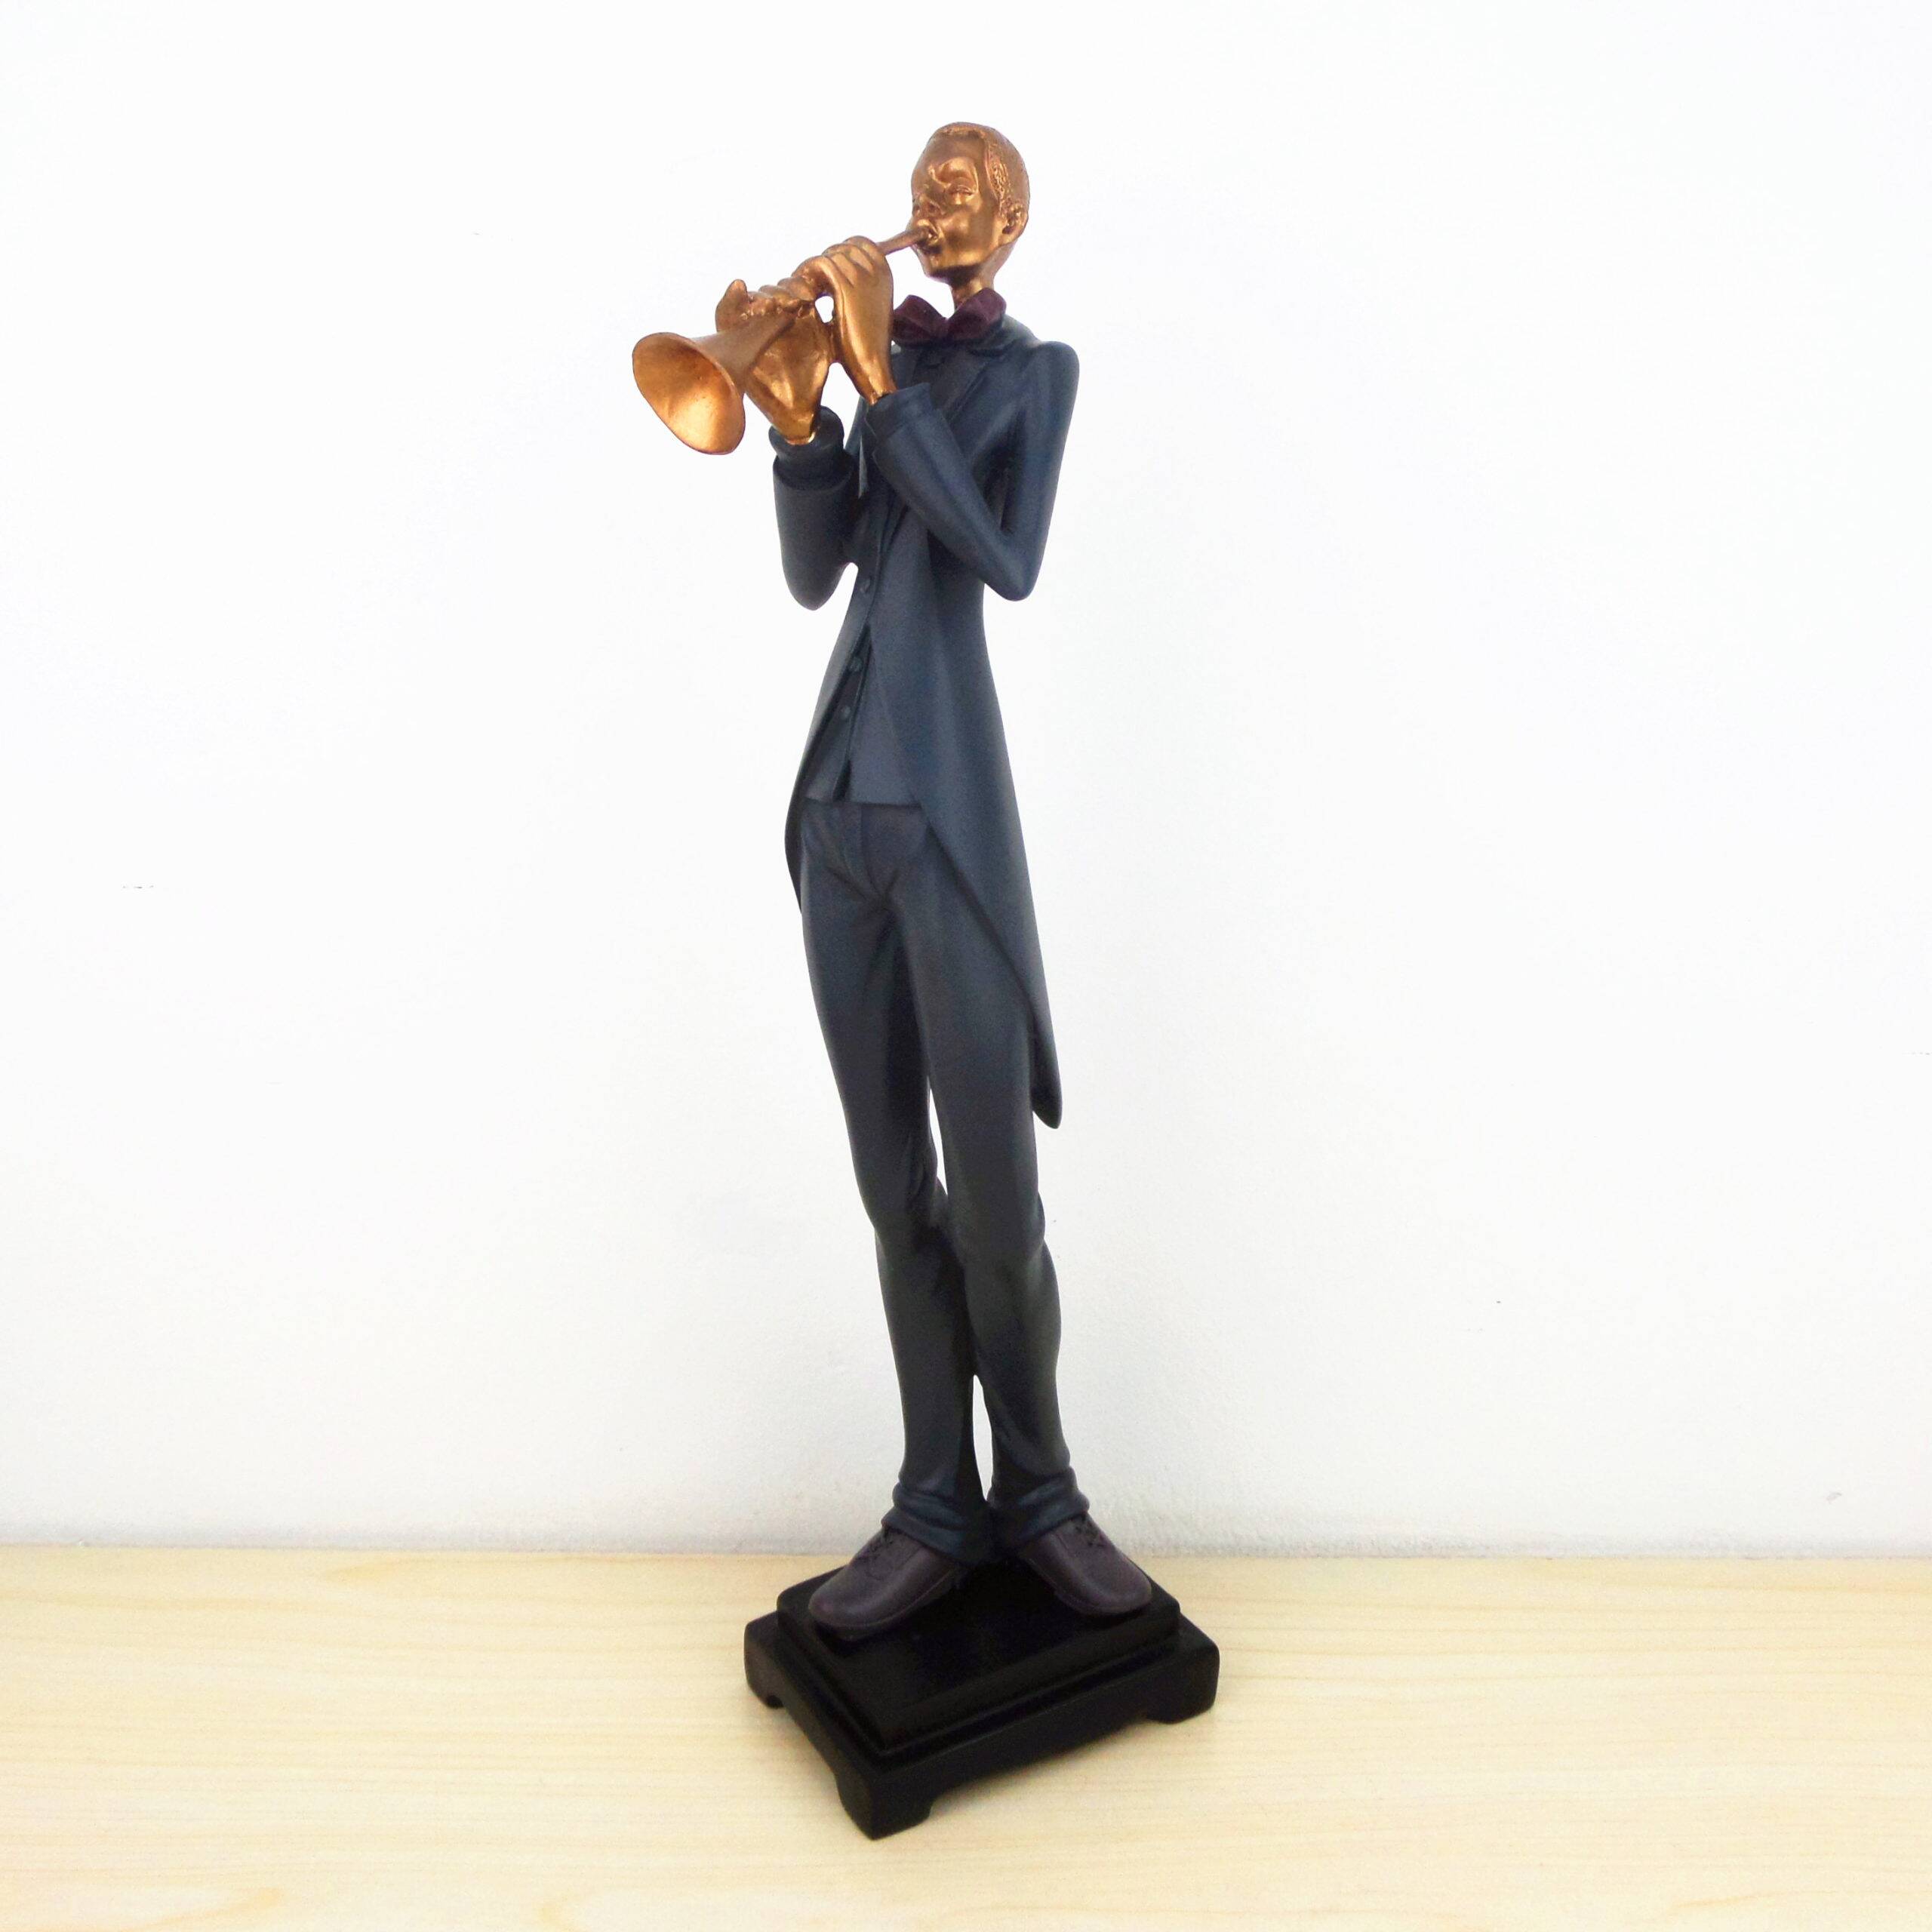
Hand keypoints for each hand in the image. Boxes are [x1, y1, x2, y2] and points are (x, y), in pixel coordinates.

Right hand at [715, 277, 832, 443]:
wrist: (798, 411)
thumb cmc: (812, 380)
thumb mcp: (826, 345)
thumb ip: (828, 321)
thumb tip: (834, 291)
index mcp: (791, 316)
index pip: (787, 288)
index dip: (796, 285)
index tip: (808, 295)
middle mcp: (770, 319)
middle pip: (768, 291)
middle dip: (779, 293)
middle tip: (791, 303)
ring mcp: (752, 328)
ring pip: (749, 300)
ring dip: (761, 298)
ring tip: (771, 306)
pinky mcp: (735, 341)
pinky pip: (725, 315)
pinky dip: (730, 300)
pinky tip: (739, 287)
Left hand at [794, 237, 896, 404]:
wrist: (872, 365)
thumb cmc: (866, 343)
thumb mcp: (867, 307)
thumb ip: (856, 288)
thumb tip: (831, 275)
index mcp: (885, 274)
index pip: (859, 243)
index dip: (839, 251)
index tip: (826, 270)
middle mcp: (877, 271)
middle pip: (843, 247)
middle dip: (825, 260)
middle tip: (811, 280)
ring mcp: (863, 278)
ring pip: (831, 255)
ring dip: (814, 268)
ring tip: (805, 288)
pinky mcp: (847, 289)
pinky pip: (823, 264)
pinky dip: (810, 273)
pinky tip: (805, 292)